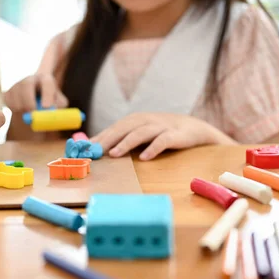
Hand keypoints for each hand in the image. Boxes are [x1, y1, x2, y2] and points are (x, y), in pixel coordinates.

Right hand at [3, 73, 67, 112]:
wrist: (36, 106)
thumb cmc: (51, 104)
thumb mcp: (59, 105)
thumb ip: (58, 106)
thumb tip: (50, 110)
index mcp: (46, 79)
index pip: (47, 83)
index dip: (47, 95)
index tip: (47, 107)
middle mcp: (31, 79)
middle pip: (26, 84)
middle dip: (29, 100)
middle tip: (32, 115)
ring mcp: (17, 85)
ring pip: (16, 96)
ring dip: (22, 109)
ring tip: (30, 116)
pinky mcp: (8, 93)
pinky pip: (8, 102)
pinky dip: (14, 111)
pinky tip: (22, 112)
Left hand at [91, 113, 234, 159]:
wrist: (193, 128)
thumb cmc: (160, 132)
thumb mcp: (139, 132)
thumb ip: (119, 138)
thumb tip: (94, 146)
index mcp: (134, 120)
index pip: (113, 128)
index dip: (99, 138)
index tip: (85, 150)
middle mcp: (145, 121)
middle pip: (123, 128)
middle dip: (108, 139)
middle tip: (95, 152)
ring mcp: (160, 127)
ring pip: (140, 133)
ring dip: (126, 143)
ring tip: (114, 154)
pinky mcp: (175, 135)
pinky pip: (162, 141)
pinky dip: (153, 148)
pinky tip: (144, 158)